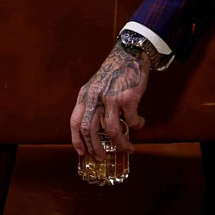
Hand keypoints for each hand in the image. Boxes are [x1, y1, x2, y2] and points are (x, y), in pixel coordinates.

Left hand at [70, 42, 148, 158]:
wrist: (129, 56)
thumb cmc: (113, 75)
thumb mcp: (95, 88)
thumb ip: (93, 106)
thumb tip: (95, 132)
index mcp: (84, 96)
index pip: (75, 122)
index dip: (77, 139)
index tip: (82, 153)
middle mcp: (95, 98)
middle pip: (90, 129)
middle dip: (95, 148)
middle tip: (101, 158)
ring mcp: (111, 98)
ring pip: (112, 131)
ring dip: (121, 144)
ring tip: (128, 148)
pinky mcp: (128, 98)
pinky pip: (132, 121)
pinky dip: (137, 125)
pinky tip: (139, 122)